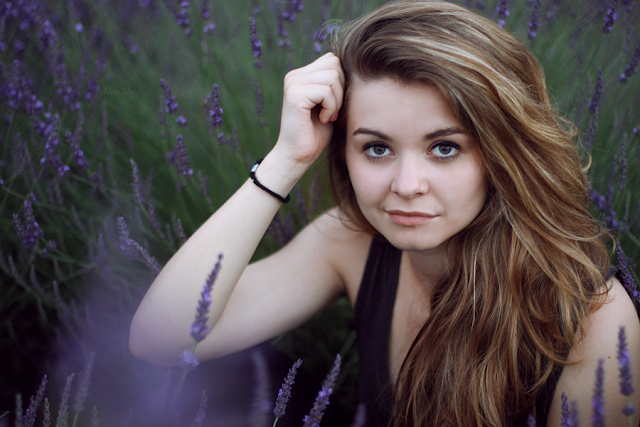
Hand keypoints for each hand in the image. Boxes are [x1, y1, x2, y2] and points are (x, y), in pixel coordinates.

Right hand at [274, 52, 344, 166]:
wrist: (299, 155)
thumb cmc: (317, 133)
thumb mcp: (330, 103)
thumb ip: (336, 83)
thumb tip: (355, 67)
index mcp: (302, 74)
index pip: (333, 60)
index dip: (342, 81)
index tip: (335, 104)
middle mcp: (295, 75)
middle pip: (335, 64)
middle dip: (341, 89)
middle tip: (332, 111)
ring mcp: (293, 83)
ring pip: (332, 77)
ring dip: (336, 100)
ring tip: (328, 115)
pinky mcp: (294, 95)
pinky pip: (325, 91)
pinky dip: (330, 107)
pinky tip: (323, 119)